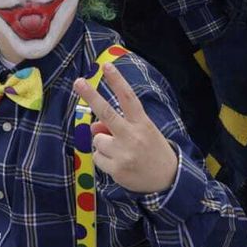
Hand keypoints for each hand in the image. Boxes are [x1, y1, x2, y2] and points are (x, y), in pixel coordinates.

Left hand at [73, 64, 178, 194]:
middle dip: (91, 96)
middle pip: (107, 113)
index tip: (107, 66)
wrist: (168, 180)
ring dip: (103, 144)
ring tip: (120, 152)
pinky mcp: (116, 170)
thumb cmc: (152, 150)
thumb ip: (119, 125)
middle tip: (78, 81)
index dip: (117, 81)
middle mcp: (133, 136)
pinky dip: (104, 160)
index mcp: (142, 123)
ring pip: (97, 139)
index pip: (129, 98)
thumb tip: (93, 127)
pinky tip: (119, 164)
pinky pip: (97, 157)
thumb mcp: (142, 133)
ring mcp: (124, 153)